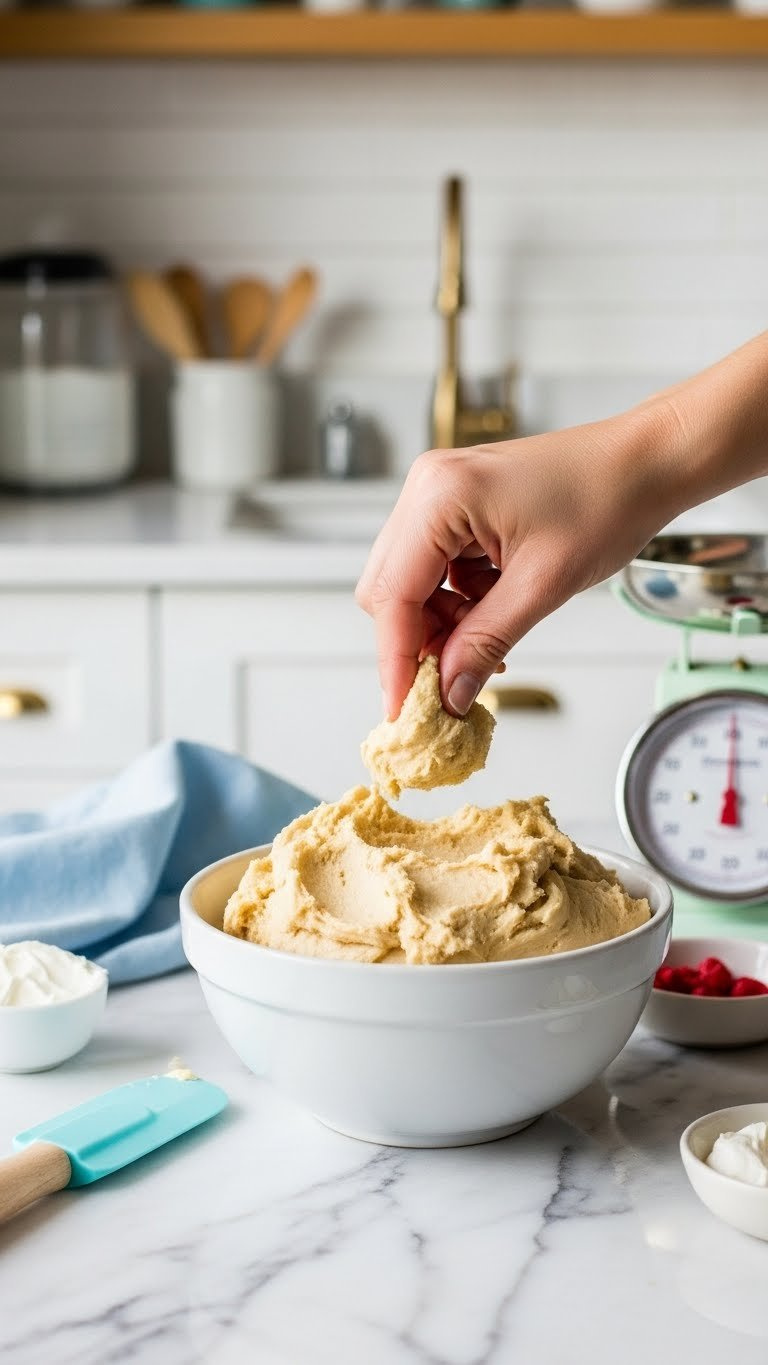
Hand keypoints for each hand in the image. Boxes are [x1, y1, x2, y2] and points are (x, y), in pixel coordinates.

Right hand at [356, 405, 682, 718]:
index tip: (403, 710)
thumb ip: (486, 641)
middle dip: (420, 640)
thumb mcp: (543, 586)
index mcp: (440, 497)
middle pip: (389, 590)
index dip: (396, 659)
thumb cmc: (608, 501)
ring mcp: (439, 494)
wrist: (645, 464)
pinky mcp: (455, 505)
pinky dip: (459, 601)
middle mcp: (427, 488)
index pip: (393, 595)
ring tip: (491, 637)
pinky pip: (435, 569)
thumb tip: (450, 693)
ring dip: (443, 623)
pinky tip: (496, 609)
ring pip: (410, 584)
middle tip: (456, 678)